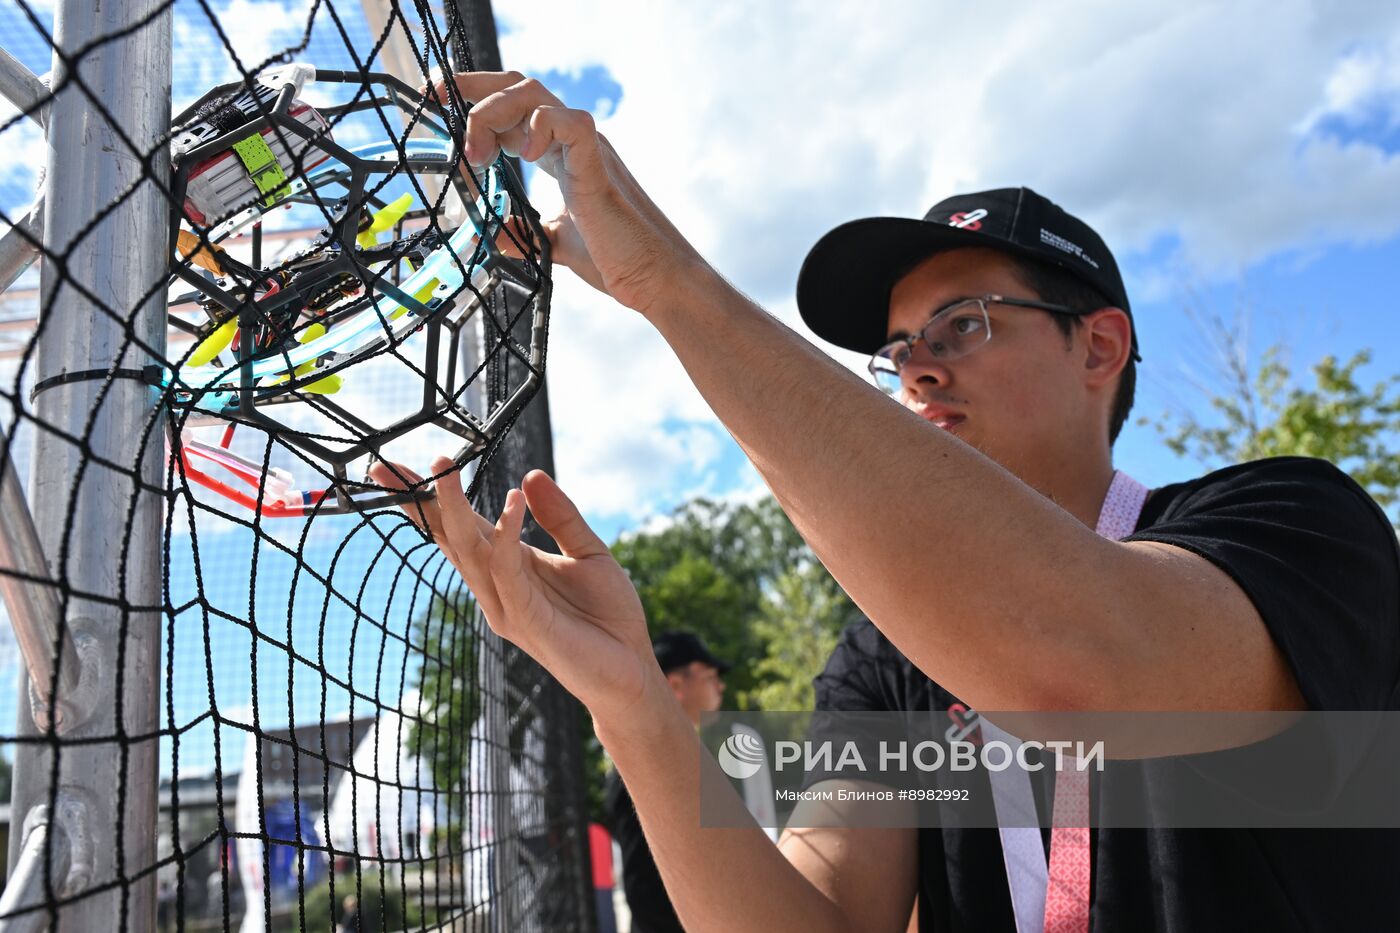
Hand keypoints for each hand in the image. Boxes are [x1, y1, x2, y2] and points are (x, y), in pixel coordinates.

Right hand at [368, 458, 669, 725]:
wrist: (631, 671)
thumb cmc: (608, 616)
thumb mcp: (588, 552)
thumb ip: (560, 515)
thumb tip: (530, 475)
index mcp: (508, 566)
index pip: (458, 527)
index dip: (428, 498)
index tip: (393, 468)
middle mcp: (497, 586)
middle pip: (449, 537)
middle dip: (419, 502)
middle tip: (388, 466)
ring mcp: (507, 605)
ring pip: (469, 551)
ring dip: (453, 508)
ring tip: (443, 467)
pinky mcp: (527, 620)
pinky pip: (509, 573)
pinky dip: (507, 537)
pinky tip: (511, 503)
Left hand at [427, 71, 707, 316]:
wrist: (655, 281)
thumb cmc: (617, 261)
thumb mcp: (554, 245)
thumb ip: (522, 234)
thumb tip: (489, 234)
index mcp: (561, 155)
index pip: (513, 109)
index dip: (474, 100)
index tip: (437, 104)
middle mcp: (572, 143)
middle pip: (518, 86)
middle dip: (473, 90)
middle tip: (439, 109)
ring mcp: (588, 149)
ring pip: (534, 94)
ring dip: (493, 112)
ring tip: (476, 152)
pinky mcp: (599, 165)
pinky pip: (571, 121)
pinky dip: (541, 127)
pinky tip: (525, 156)